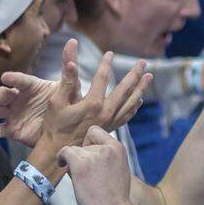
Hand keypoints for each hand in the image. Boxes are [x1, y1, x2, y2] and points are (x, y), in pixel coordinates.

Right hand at [0, 38, 151, 147]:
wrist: (59, 151)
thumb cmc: (55, 125)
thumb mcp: (57, 100)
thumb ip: (67, 77)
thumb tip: (72, 58)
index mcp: (92, 103)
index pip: (103, 78)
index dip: (106, 64)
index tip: (110, 53)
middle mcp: (105, 112)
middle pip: (124, 89)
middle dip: (134, 74)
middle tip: (144, 63)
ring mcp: (109, 122)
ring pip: (130, 103)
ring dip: (140, 89)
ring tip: (148, 78)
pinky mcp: (110, 129)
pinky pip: (126, 116)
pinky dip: (133, 107)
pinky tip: (138, 101)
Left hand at [57, 126, 136, 204]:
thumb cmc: (115, 198)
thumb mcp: (118, 169)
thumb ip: (106, 157)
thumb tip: (82, 149)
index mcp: (119, 148)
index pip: (95, 131)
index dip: (88, 142)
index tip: (87, 155)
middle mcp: (108, 148)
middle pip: (83, 142)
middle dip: (82, 156)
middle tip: (88, 176)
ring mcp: (95, 155)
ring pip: (74, 149)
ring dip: (74, 162)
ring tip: (83, 180)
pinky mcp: (82, 165)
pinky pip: (65, 152)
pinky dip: (61, 158)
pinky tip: (62, 165)